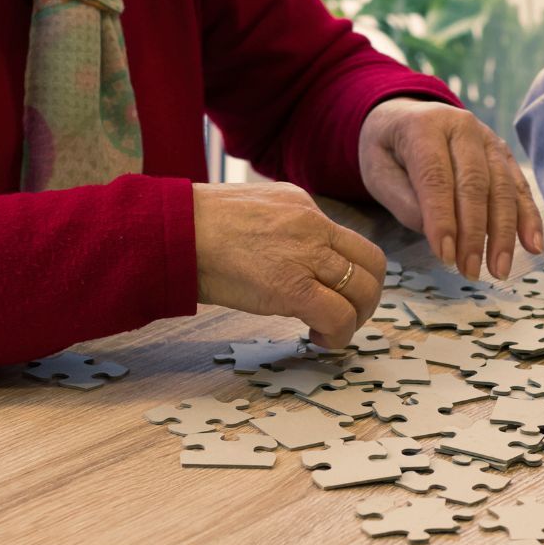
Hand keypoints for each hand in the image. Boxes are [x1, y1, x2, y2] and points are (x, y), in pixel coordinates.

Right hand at [192, 182, 385, 348]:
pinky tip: (318, 339)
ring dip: (355, 320)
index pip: (352, 242)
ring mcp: (306, 254)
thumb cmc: (195, 228)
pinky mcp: (293, 286)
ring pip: (362, 291)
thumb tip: (290, 260)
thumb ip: (280, 230)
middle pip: (372, 265)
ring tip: (329, 331)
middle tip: (346, 317)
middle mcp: (313, 225)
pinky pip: (339, 316)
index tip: (338, 294)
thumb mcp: (250, 213)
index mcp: (302, 205)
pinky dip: (338, 335)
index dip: (355, 274)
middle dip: (366, 298)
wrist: (171, 231)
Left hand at [358, 98, 543, 280]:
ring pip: (502, 187)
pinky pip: (520, 186)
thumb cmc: (388, 152)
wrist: (403, 118)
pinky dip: (528, 217)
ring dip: (504, 233)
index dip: (442, 220)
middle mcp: (462, 126)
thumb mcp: (378, 174)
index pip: (437, 178)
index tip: (446, 257)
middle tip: (470, 271)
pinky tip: (532, 245)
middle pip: (475, 184)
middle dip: (474, 234)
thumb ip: (404, 203)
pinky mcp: (503, 153)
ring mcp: (487, 139)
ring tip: (499, 269)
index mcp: (424, 127)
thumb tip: (441, 235)